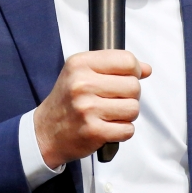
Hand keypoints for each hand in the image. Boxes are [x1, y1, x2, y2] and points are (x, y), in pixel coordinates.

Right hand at [33, 50, 151, 168]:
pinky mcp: (94, 131)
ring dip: (127, 114)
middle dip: (130, 95)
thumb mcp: (82, 73)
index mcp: (80, 64)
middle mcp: (82, 84)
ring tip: (111, 114)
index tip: (127, 77)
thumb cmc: (67, 101)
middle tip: (115, 100)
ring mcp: (87, 109)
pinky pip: (128, 129)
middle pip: (134, 85)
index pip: (126, 60)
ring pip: (133, 108)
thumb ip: (115, 66)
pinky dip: (122, 130)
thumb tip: (146, 69)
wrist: (45, 132)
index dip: (134, 70)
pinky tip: (108, 127)